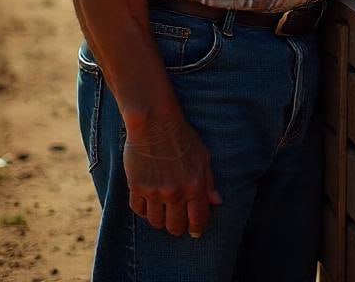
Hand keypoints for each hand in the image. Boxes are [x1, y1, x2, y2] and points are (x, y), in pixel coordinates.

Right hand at [124, 113, 221, 238]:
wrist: (155, 122)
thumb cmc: (182, 137)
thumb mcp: (203, 156)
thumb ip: (209, 181)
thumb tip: (217, 201)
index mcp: (195, 186)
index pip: (197, 219)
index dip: (197, 228)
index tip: (195, 232)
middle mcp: (175, 193)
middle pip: (174, 227)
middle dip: (177, 227)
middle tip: (177, 222)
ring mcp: (154, 192)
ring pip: (156, 222)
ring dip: (160, 219)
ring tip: (162, 209)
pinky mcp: (136, 188)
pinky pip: (139, 211)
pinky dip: (144, 209)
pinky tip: (148, 200)